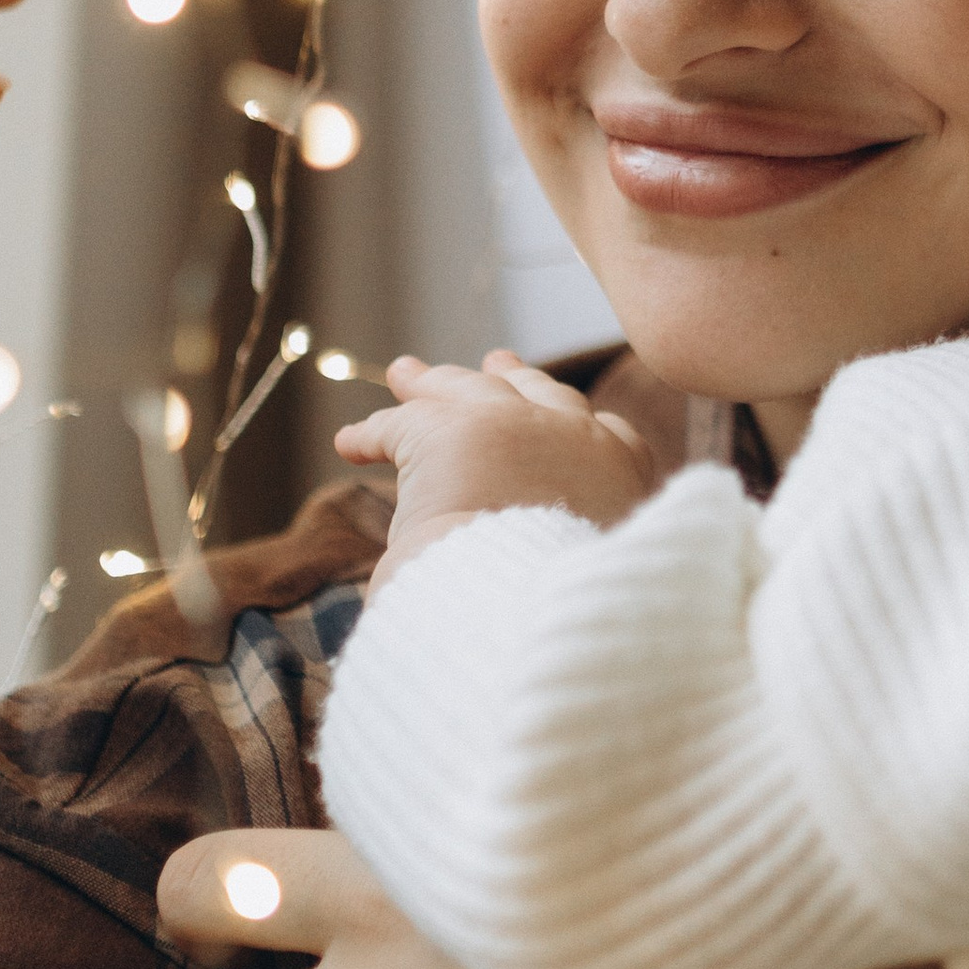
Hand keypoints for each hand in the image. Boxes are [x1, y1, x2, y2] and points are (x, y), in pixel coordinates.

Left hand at [334, 347, 656, 585]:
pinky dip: (369, 434)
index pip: (605, 430)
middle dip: (508, 375)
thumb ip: (579, 544)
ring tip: (404, 374)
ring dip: (431, 383)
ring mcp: (511, 424)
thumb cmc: (564, 607)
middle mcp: (572, 435)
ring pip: (463, 390)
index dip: (571, 414)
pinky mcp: (446, 433)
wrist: (532, 604)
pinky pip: (396, 427)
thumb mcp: (592, 569)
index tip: (553, 404)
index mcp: (619, 471)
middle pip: (531, 392)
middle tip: (494, 361)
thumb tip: (557, 569)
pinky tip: (349, 442)